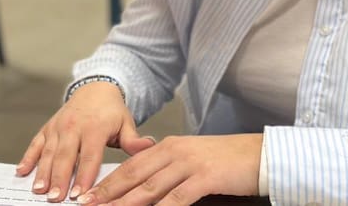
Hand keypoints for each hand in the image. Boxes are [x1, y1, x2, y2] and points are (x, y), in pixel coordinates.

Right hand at [16, 81, 154, 202]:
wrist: (95, 87)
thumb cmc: (112, 111)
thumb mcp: (126, 122)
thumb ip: (134, 139)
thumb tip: (149, 146)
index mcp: (95, 128)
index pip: (90, 156)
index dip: (84, 176)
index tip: (79, 194)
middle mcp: (74, 126)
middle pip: (65, 157)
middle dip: (59, 179)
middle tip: (55, 198)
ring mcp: (58, 126)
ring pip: (48, 152)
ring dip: (42, 172)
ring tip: (38, 190)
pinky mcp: (48, 127)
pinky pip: (36, 143)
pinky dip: (28, 157)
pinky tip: (21, 171)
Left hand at [78, 133, 262, 204]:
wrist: (260, 154)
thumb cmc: (227, 161)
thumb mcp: (191, 161)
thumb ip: (167, 171)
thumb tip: (144, 191)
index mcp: (167, 146)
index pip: (130, 166)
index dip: (108, 182)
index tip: (89, 195)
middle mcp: (174, 152)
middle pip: (133, 176)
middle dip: (108, 193)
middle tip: (87, 205)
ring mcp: (189, 164)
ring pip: (150, 188)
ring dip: (126, 203)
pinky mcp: (205, 177)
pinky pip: (177, 197)